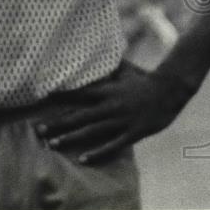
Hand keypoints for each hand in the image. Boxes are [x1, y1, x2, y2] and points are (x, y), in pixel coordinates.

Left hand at [36, 62, 193, 163]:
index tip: (42, 98)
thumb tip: (96, 50)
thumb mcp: (124, 70)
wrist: (171, 89)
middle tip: (38, 130)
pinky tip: (82, 159)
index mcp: (107, 90)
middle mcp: (111, 105)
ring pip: (91, 132)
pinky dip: (97, 153)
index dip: (60, 96)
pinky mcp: (133, 133)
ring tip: (53, 144)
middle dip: (58, 123)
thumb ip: (108, 65)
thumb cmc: (146, 78)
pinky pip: (112, 145)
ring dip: (71, 138)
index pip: (78, 93)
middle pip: (79, 116)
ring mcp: (121, 120)